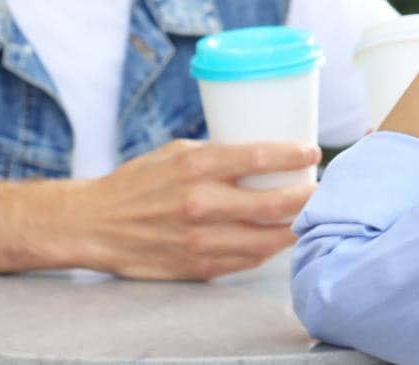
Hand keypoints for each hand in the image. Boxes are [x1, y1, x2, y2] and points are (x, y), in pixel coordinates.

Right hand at [76, 139, 319, 279]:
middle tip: (321, 187)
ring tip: (309, 214)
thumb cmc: (138, 182)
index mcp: (196, 168)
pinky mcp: (200, 266)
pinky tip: (280, 236)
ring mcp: (202, 240)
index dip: (294, 154)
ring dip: (296, 226)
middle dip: (307, 195)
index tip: (313, 152)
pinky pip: (248, 260)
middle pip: (274, 204)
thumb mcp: (176, 152)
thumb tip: (262, 153)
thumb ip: (217, 154)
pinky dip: (269, 247)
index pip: (259, 158)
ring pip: (268, 238)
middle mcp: (202, 204)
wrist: (96, 225)